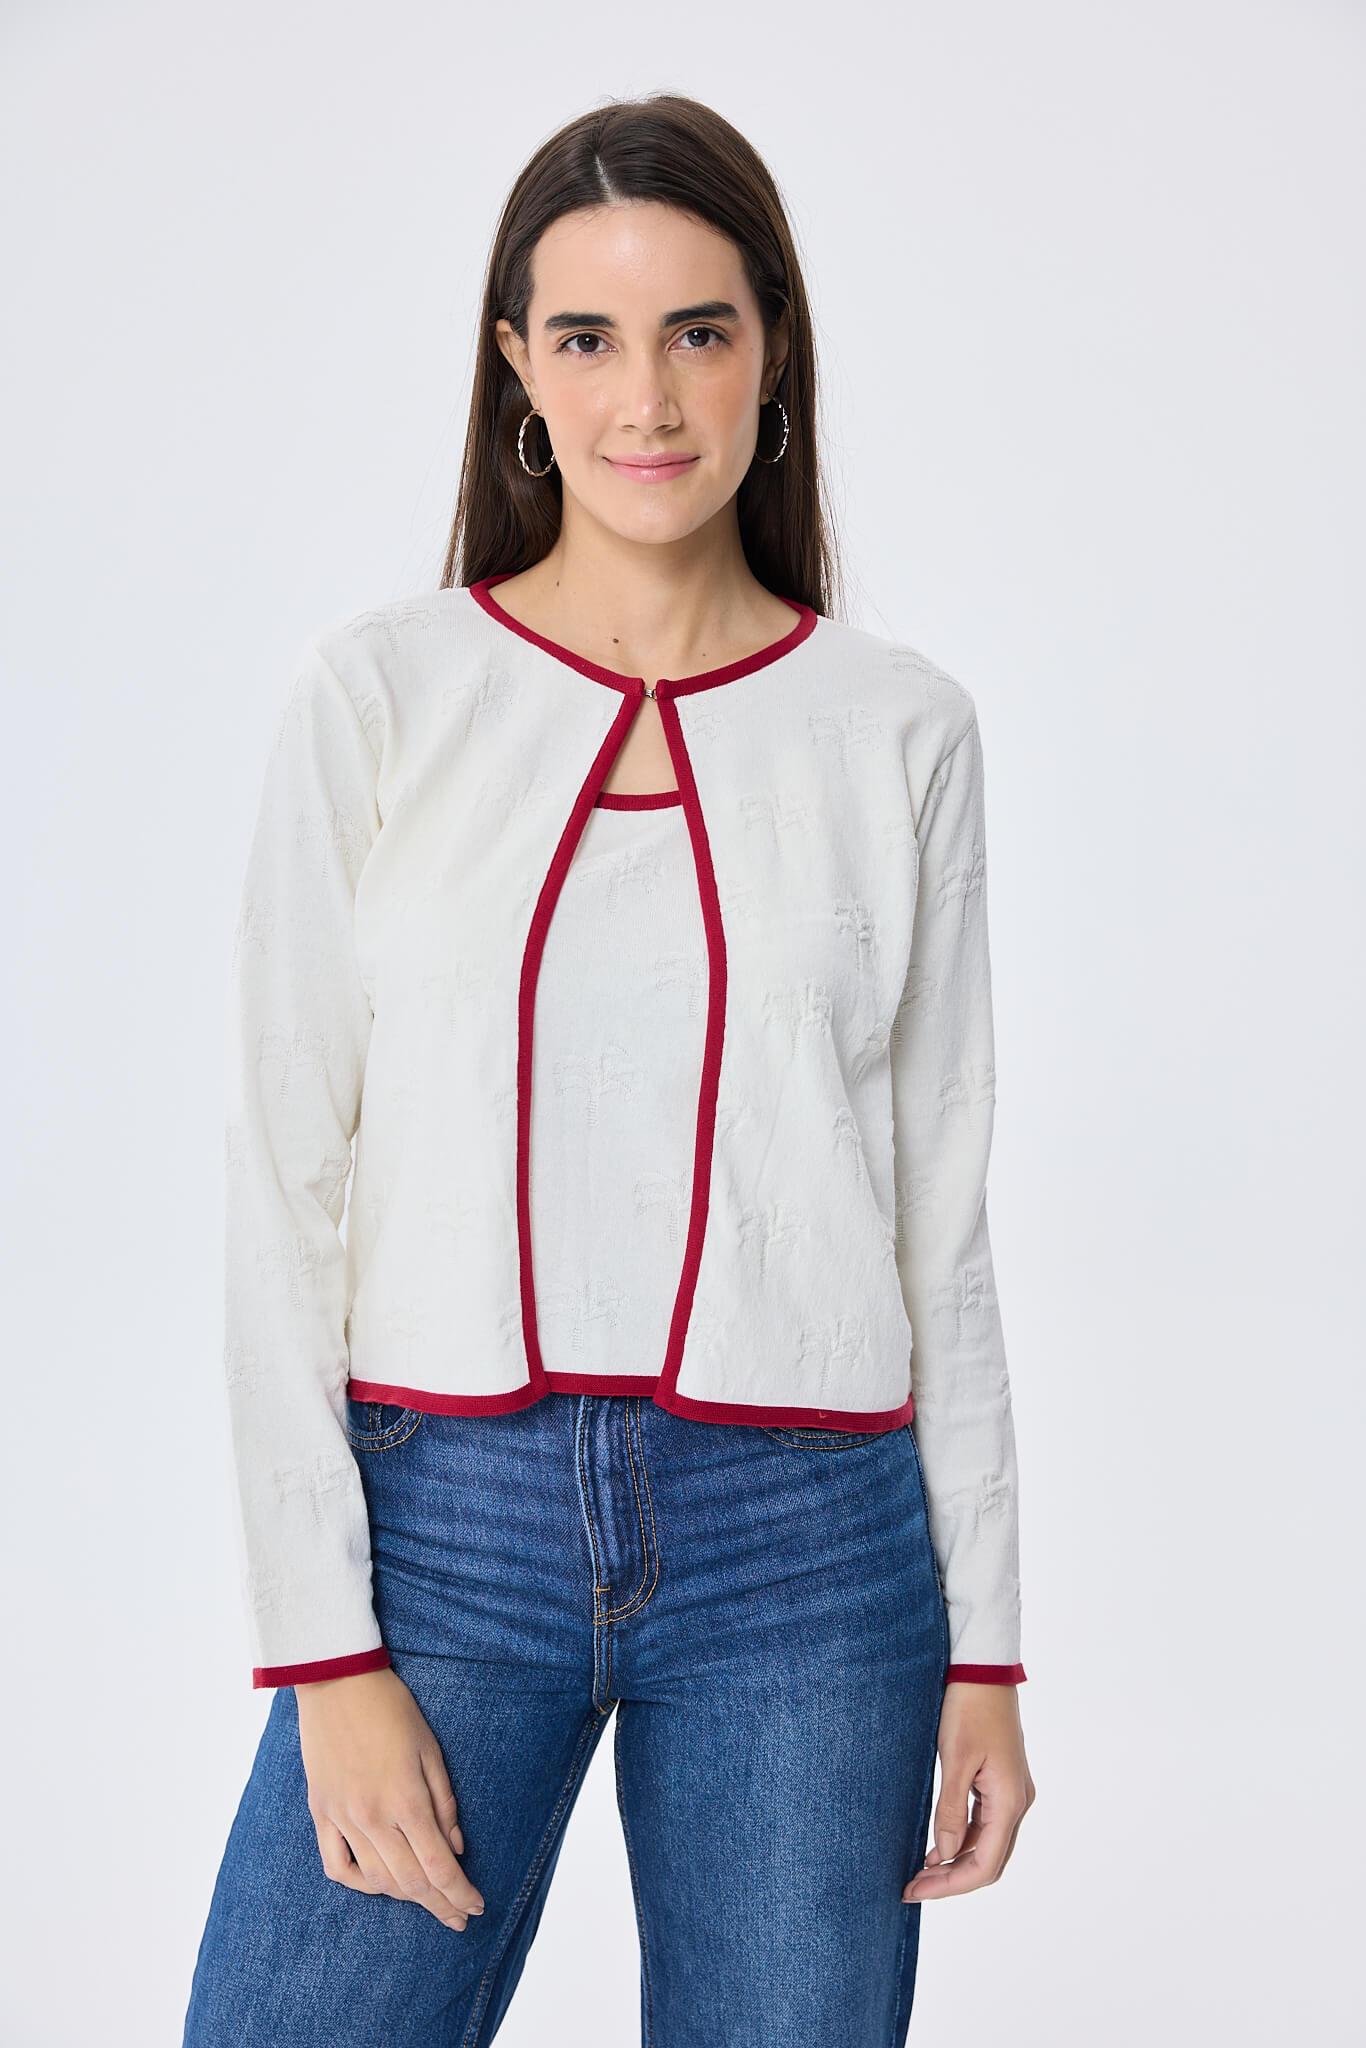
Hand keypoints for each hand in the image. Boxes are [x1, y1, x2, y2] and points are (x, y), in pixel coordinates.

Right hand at [295, 1664, 485, 1932]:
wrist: (337, 1682)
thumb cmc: (391, 1708)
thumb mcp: (430, 1749)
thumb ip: (444, 1803)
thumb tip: (455, 1848)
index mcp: (405, 1800)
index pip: (438, 1866)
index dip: (459, 1893)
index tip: (476, 1907)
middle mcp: (372, 1818)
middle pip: (410, 1881)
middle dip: (439, 1904)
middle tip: (458, 1916)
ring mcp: (342, 1818)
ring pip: (376, 1880)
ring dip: (405, 1897)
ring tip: (427, 1900)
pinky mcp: (320, 1813)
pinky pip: (337, 1866)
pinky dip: (359, 1883)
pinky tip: (377, 1884)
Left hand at [902, 1681, 1035, 1901]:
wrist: (984, 1669)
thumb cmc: (969, 1707)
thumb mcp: (955, 1758)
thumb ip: (951, 1810)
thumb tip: (946, 1854)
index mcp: (1009, 1801)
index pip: (984, 1865)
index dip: (950, 1885)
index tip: (915, 1890)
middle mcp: (1017, 1803)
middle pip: (989, 1861)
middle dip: (951, 1880)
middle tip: (912, 1888)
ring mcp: (1012, 1793)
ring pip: (988, 1845)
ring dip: (956, 1862)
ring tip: (920, 1872)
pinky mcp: (1002, 1783)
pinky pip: (985, 1825)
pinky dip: (963, 1841)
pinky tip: (938, 1846)